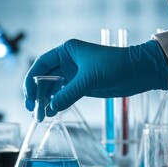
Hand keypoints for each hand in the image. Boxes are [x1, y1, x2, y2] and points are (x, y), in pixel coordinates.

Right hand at [23, 39, 167, 116]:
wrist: (138, 71)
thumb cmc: (116, 65)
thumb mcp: (88, 79)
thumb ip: (68, 94)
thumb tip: (50, 108)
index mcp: (66, 51)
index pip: (41, 64)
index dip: (31, 79)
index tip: (28, 96)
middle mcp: (67, 62)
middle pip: (44, 77)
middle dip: (37, 93)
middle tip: (33, 110)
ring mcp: (74, 74)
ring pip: (53, 88)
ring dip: (46, 100)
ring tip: (41, 115)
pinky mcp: (81, 86)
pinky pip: (63, 95)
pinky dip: (57, 103)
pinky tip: (52, 112)